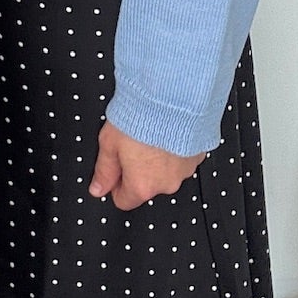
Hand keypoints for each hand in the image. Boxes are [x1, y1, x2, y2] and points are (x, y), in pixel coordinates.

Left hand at [89, 123, 205, 210]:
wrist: (174, 97)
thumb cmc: (142, 117)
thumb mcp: (110, 143)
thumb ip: (104, 170)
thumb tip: (97, 187)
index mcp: (142, 186)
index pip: (124, 200)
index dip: (115, 184)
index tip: (115, 168)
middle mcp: (166, 184)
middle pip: (147, 185)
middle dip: (138, 169)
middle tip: (132, 144)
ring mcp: (185, 171)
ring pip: (166, 171)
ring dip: (158, 158)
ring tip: (151, 134)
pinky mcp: (199, 155)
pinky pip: (182, 158)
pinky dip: (175, 149)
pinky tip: (167, 130)